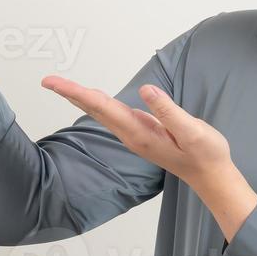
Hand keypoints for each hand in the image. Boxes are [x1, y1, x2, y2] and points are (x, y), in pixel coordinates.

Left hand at [40, 76, 236, 195]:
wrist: (210, 175)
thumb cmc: (205, 154)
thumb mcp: (192, 131)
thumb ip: (168, 111)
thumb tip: (146, 90)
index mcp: (139, 132)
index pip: (101, 107)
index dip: (76, 92)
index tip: (53, 83)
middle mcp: (131, 134)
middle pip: (95, 109)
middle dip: (70, 93)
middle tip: (47, 80)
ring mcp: (135, 134)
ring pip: (102, 112)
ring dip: (81, 97)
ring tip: (62, 85)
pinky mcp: (142, 132)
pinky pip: (113, 114)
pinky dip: (97, 102)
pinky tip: (92, 97)